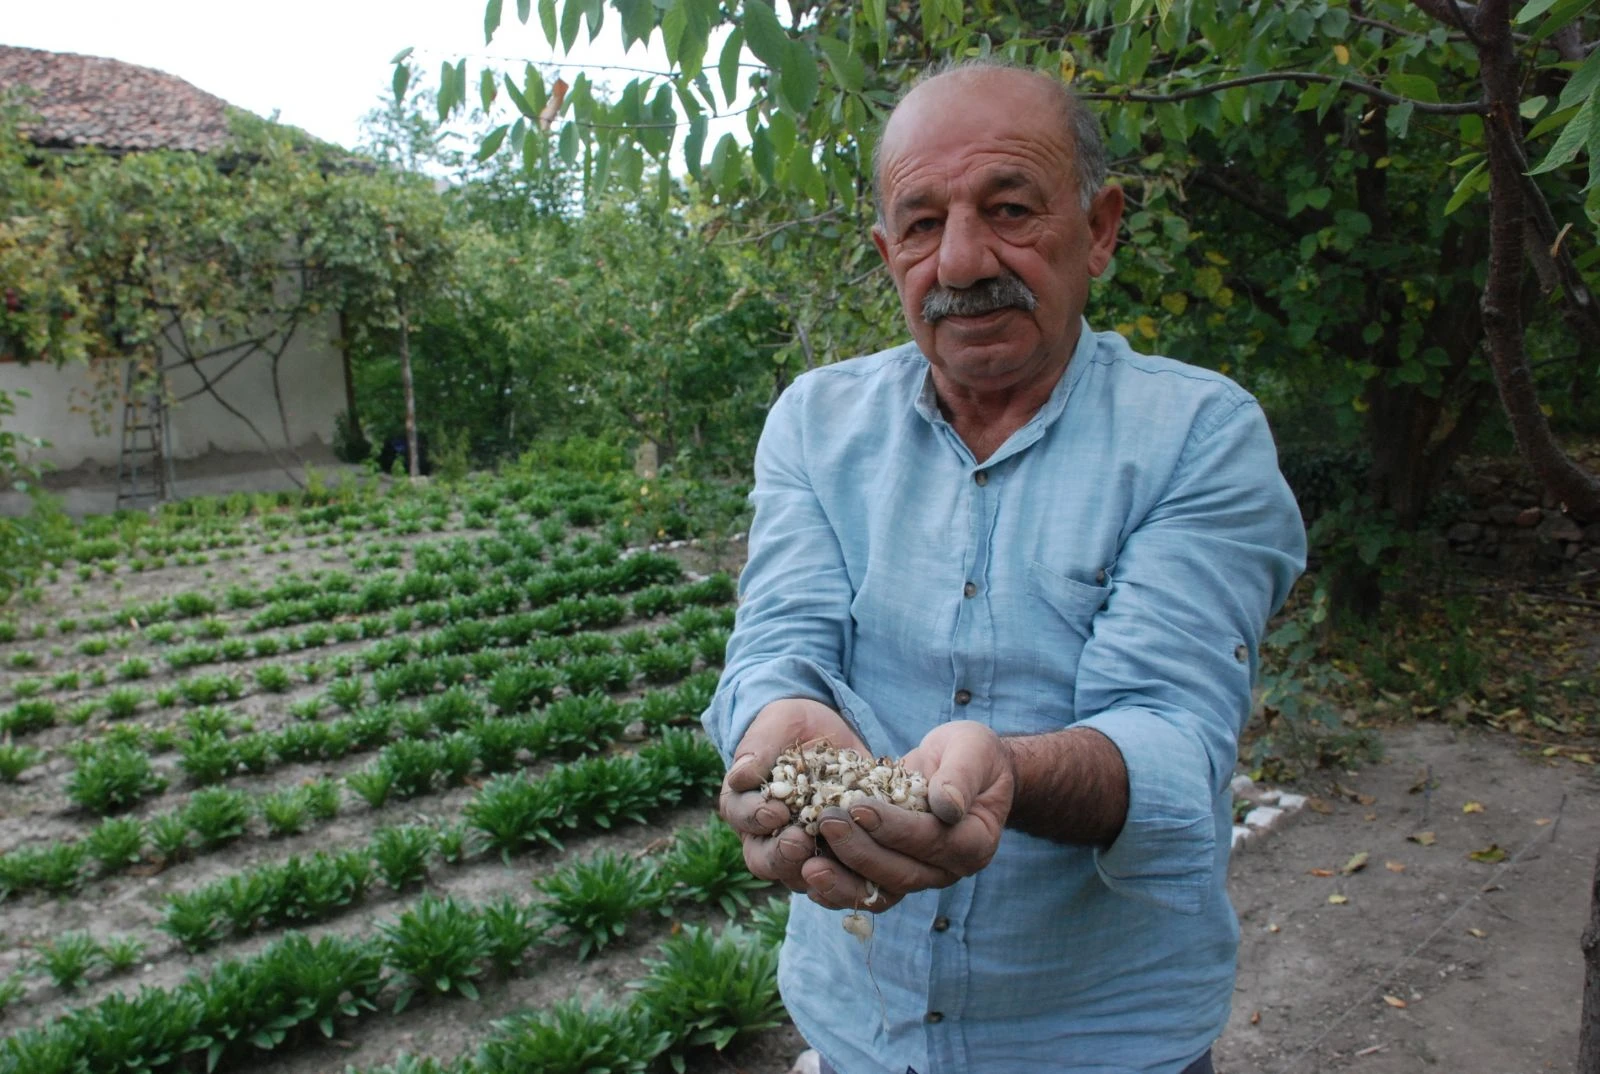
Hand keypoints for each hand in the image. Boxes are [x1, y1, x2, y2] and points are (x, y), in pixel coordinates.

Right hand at [719, 698, 868, 896]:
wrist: (832, 733)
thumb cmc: (794, 726)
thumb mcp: (777, 724)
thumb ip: (758, 747)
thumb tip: (741, 776)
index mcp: (744, 805)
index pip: (740, 818)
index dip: (754, 818)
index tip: (775, 810)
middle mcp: (767, 837)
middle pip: (765, 861)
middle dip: (781, 855)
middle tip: (800, 841)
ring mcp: (803, 853)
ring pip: (801, 878)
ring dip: (816, 873)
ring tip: (834, 855)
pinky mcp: (837, 858)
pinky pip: (841, 881)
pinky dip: (852, 879)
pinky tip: (866, 869)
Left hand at [802, 720, 1014, 911]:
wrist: (961, 766)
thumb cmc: (971, 754)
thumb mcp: (974, 751)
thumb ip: (961, 776)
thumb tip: (947, 806)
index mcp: (975, 841)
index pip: (932, 840)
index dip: (895, 827)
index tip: (859, 807)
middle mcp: (948, 869)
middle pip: (901, 873)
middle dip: (860, 850)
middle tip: (826, 822)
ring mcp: (920, 876)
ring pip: (880, 891)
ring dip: (843, 881)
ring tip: (809, 866)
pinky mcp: (893, 873)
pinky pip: (866, 890)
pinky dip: (838, 888)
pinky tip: (809, 878)